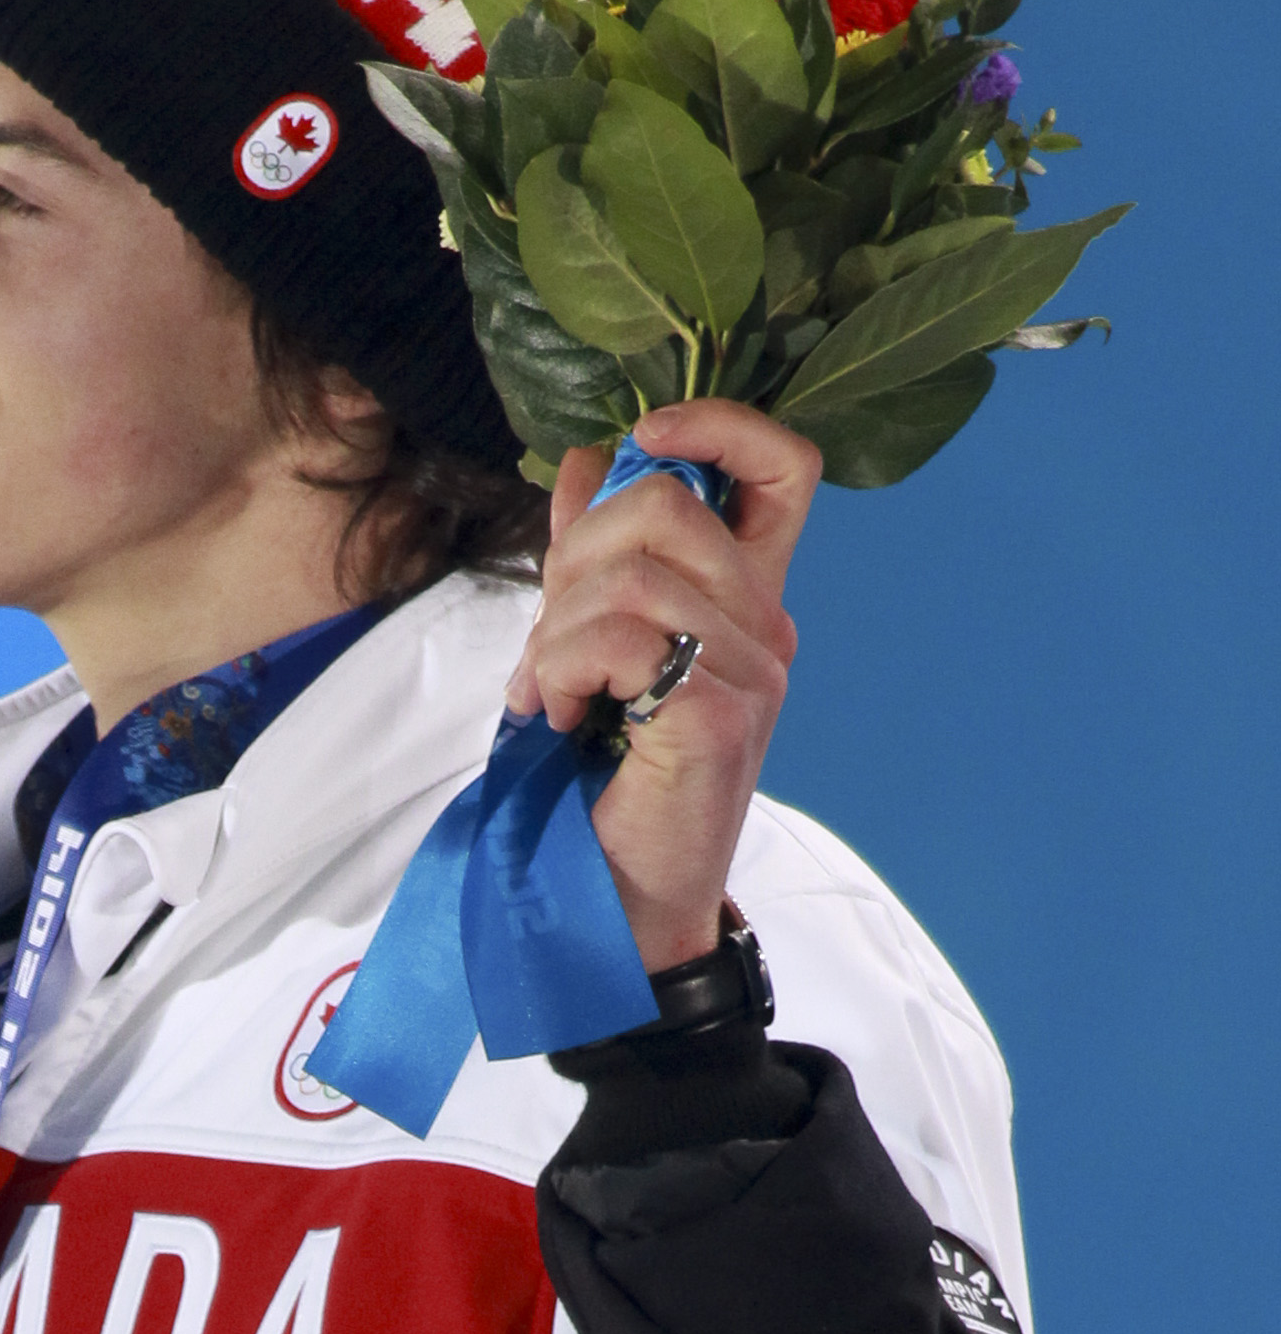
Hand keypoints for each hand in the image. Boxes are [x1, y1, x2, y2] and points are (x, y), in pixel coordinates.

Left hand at [504, 399, 820, 971]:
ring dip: (556, 632)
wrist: (618, 908)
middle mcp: (764, 628)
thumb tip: (584, 459)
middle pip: (667, 501)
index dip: (718, 425)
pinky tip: (561, 718)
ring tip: (551, 694)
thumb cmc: (603, 788)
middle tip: (551, 641)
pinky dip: (560, 671)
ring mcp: (751, 672)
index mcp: (743, 599)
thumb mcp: (587, 651)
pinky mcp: (718, 717)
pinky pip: (619, 639)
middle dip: (574, 556)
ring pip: (630, 573)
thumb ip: (590, 560)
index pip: (784, 466)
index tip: (646, 439)